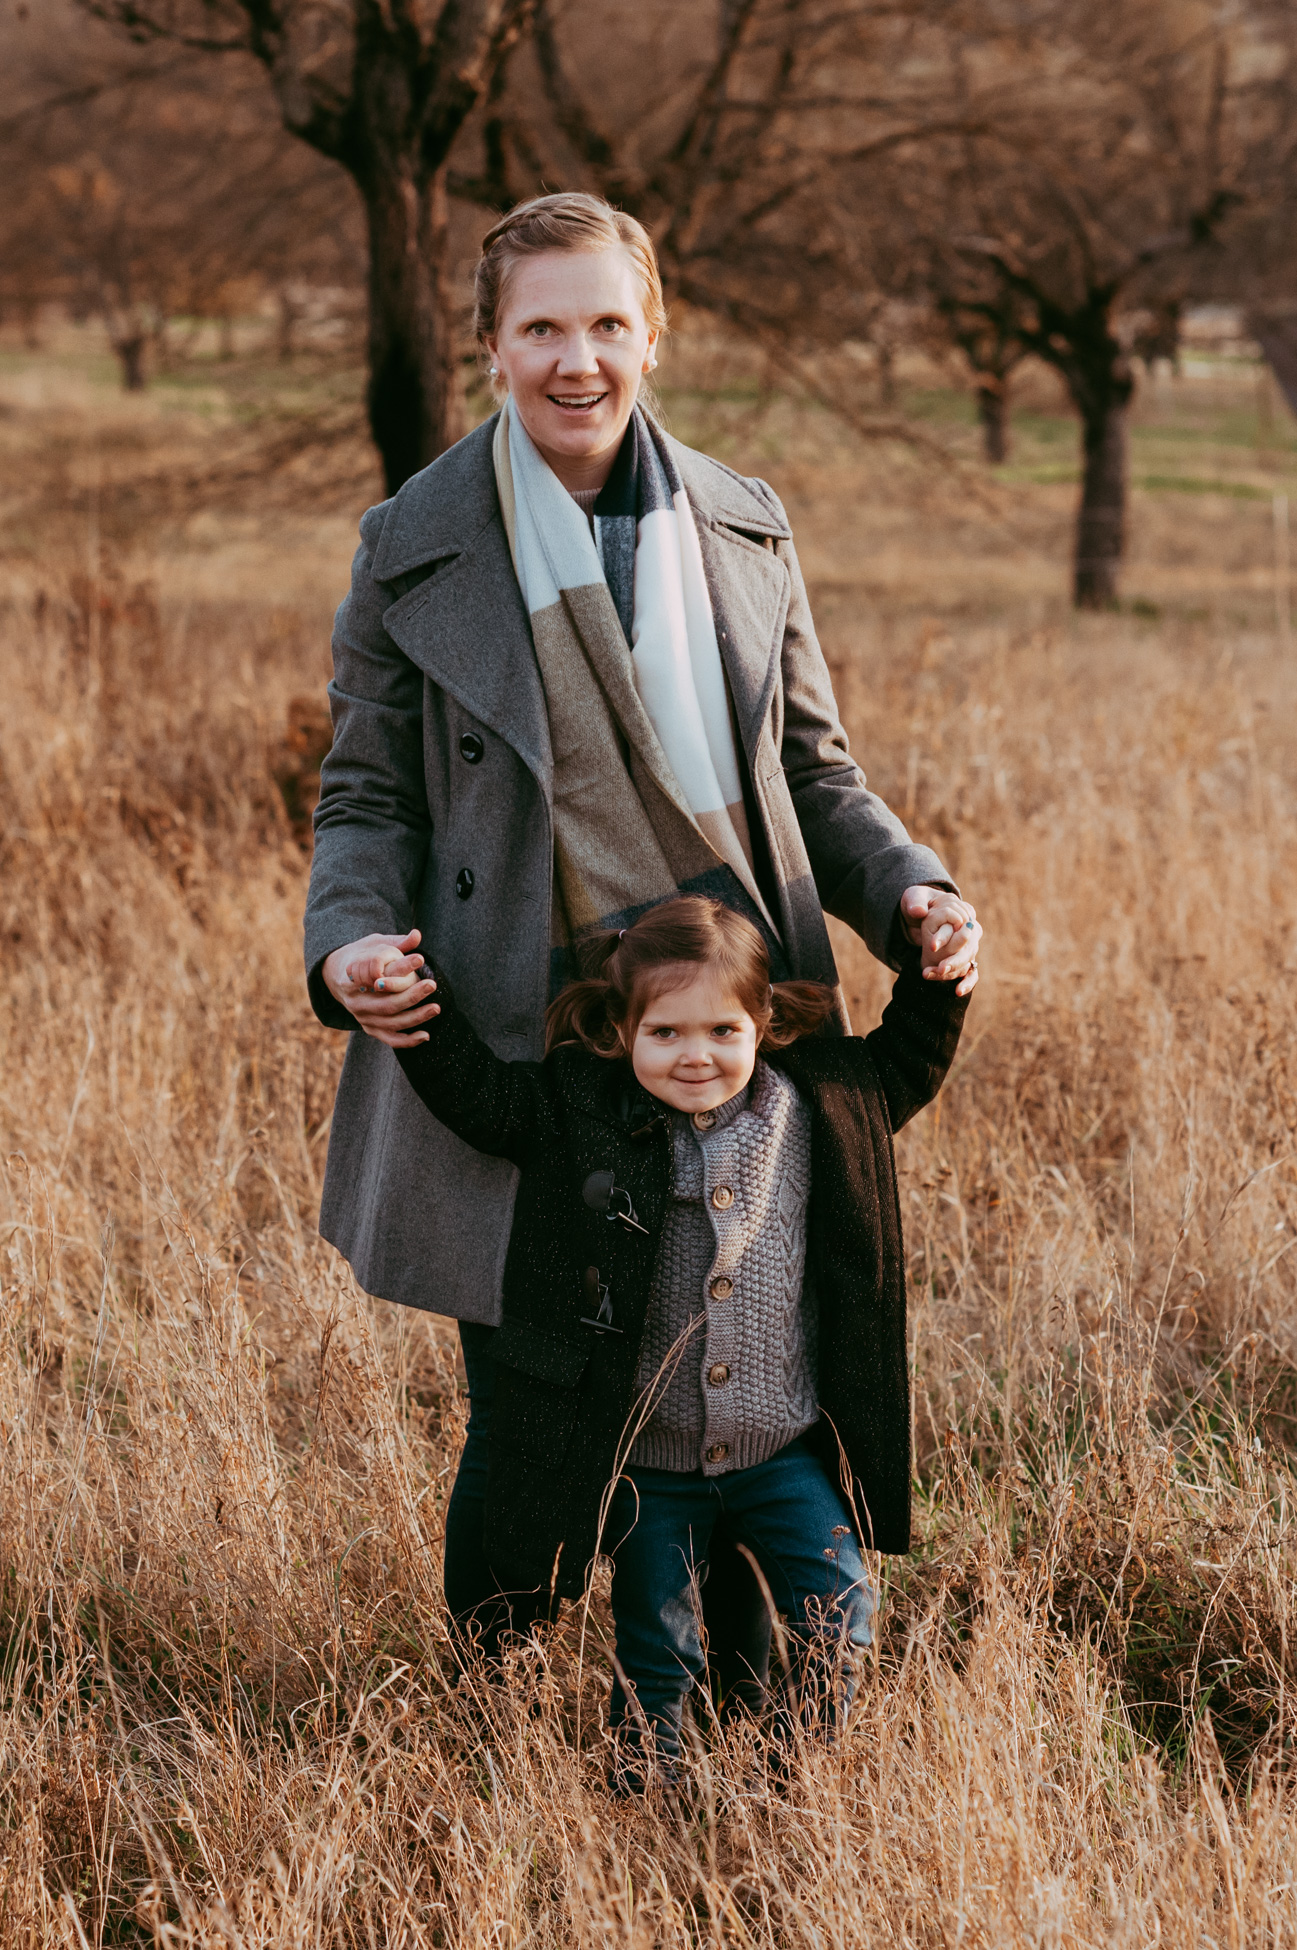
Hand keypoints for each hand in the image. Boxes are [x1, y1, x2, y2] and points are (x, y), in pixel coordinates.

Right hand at [320, 928, 440, 1047]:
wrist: (338, 977)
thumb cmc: (361, 957)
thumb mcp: (373, 944)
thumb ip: (395, 943)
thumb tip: (417, 935)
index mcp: (352, 979)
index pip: (377, 975)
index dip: (400, 968)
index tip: (421, 960)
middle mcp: (355, 1002)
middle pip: (386, 1004)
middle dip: (412, 995)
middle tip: (432, 984)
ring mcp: (362, 1018)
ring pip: (391, 1023)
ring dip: (415, 1018)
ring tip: (436, 1008)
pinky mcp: (369, 1029)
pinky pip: (389, 1039)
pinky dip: (407, 1041)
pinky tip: (425, 1035)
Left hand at [899, 886, 980, 996]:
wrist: (919, 911)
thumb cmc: (918, 901)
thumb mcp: (914, 896)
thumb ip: (915, 902)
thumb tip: (918, 911)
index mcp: (960, 911)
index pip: (959, 925)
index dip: (946, 937)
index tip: (931, 947)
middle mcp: (969, 928)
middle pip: (967, 946)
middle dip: (953, 959)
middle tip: (938, 969)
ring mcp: (967, 944)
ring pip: (968, 960)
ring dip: (955, 971)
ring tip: (936, 976)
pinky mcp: (962, 957)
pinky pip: (971, 972)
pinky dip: (967, 982)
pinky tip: (957, 991)